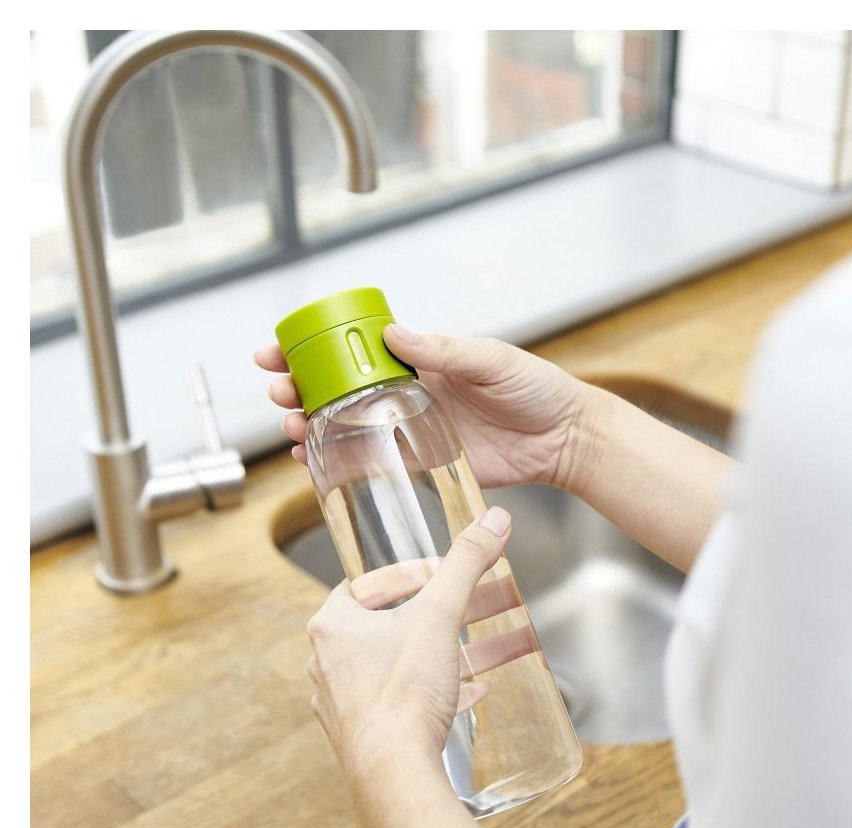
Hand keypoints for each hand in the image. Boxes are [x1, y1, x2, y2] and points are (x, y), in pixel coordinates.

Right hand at [254, 325, 600, 491]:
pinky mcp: (422, 462)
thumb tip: (394, 333)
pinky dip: (338, 462)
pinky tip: (313, 462)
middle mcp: (408, 392)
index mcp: (422, 359)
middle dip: (300, 389)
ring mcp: (411, 428)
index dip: (315, 349)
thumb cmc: (536, 390)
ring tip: (291, 428)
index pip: (356, 350)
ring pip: (346, 425)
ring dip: (311, 425)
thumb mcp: (492, 361)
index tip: (280, 349)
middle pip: (339, 389)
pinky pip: (372, 461)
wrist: (563, 438)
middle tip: (279, 392)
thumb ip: (445, 351)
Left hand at [306, 507, 512, 775]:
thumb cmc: (402, 692)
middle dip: (439, 615)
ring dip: (441, 653)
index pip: (368, 584)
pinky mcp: (364, 733)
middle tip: (474, 607)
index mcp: (333, 625)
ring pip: (400, 663)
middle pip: (390, 624)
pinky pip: (404, 701)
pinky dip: (437, 691)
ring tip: (482, 648)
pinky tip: (473, 691)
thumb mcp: (439, 614)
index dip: (408, 576)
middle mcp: (328, 662)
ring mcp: (344, 701)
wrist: (394, 774)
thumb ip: (467, 563)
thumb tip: (494, 520)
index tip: (442, 575)